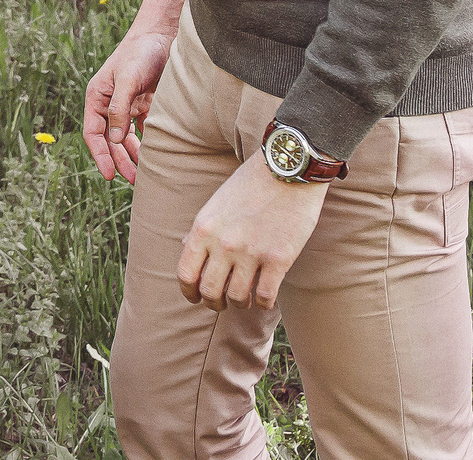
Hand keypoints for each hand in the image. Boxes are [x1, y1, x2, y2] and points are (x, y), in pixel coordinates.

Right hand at [82, 22, 174, 182]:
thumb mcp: (128, 79)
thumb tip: (115, 141)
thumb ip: (120, 109)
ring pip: (125, 138)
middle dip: (118, 160)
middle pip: (110, 140)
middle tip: (131, 180)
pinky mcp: (145, 105)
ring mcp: (127, 105)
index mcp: (97, 97)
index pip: (94, 133)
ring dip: (132, 155)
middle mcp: (110, 104)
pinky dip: (145, 144)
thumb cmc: (140, 52)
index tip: (109, 174)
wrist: (163, 34)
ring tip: (141, 174)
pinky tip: (153, 156)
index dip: (100, 155)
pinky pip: (142, 130)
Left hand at [175, 155, 328, 311]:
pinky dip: (264, 303)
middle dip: (214, 303)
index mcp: (203, 228)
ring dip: (241, 303)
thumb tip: (184, 246)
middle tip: (222, 302)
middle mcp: (223, 244)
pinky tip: (266, 298)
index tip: (196, 297)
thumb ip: (201, 228)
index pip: (185, 274)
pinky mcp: (279, 259)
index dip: (189, 292)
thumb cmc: (251, 183)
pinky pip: (265, 296)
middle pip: (210, 292)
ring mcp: (251, 253)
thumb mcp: (216, 202)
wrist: (288, 167)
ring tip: (246, 298)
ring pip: (237, 298)